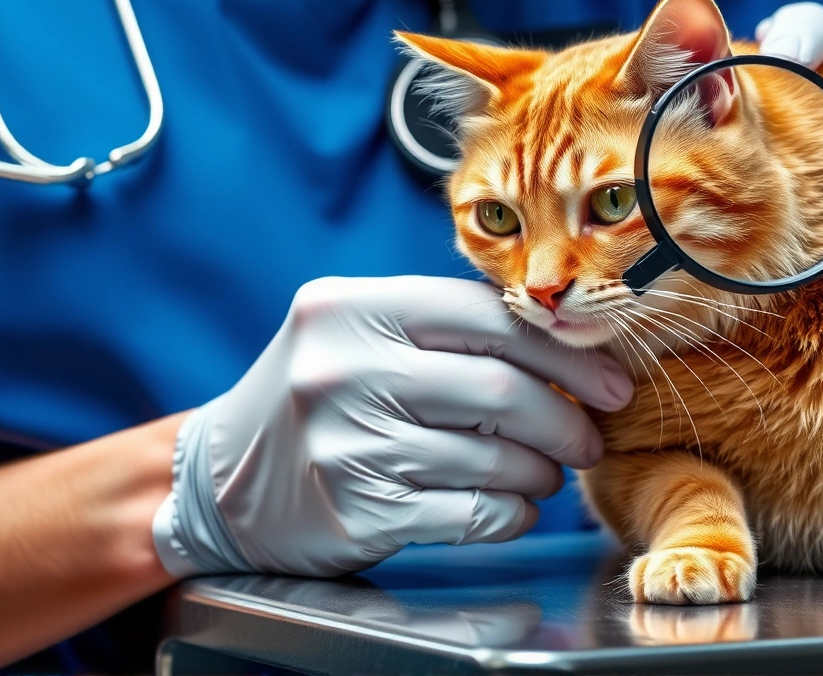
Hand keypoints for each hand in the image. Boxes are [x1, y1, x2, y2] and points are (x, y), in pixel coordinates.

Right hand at [152, 276, 634, 577]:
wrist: (215, 483)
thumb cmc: (310, 401)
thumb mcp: (354, 335)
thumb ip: (441, 329)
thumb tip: (565, 348)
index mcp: (351, 307)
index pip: (486, 315)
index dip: (561, 348)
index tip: (606, 376)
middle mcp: (343, 368)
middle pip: (501, 390)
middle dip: (566, 420)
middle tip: (588, 437)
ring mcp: (348, 442)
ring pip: (493, 458)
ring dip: (539, 473)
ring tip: (542, 474)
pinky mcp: (358, 511)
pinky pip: (471, 513)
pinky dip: (509, 514)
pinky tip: (508, 507)